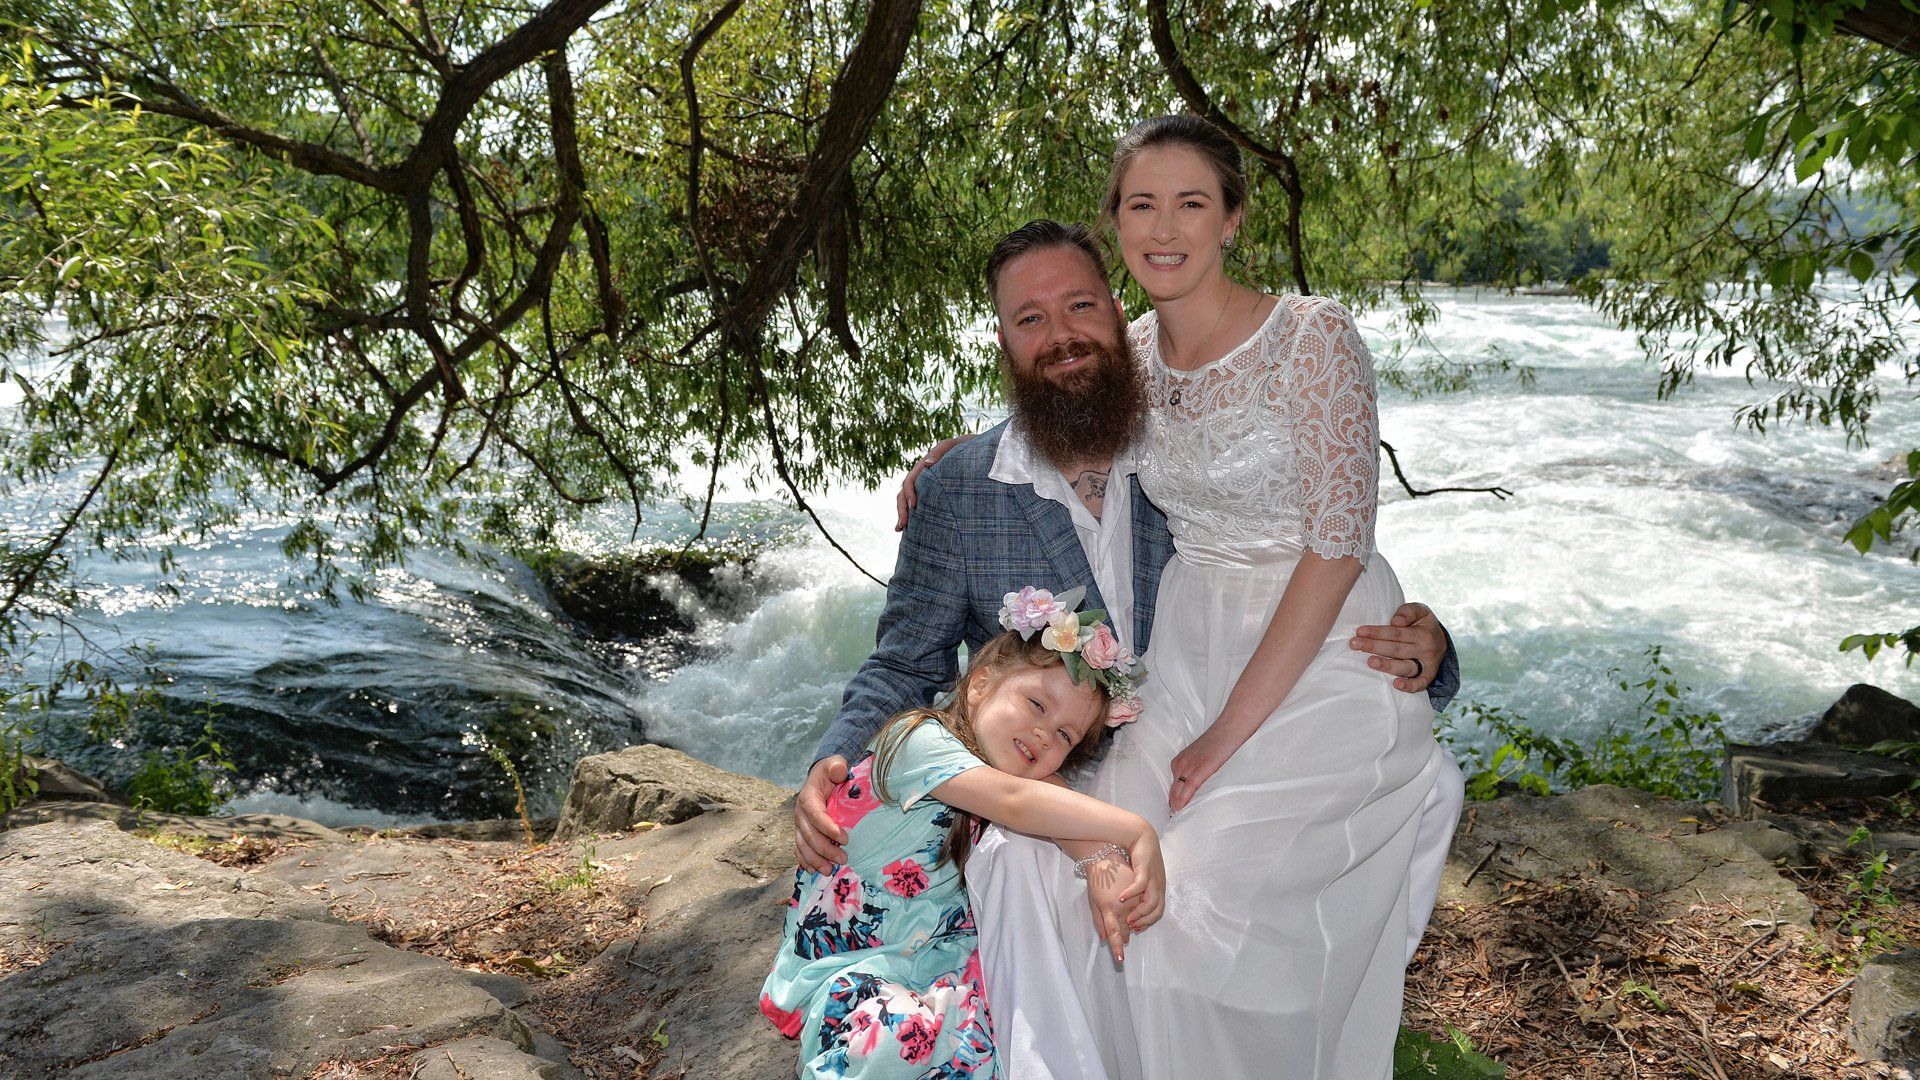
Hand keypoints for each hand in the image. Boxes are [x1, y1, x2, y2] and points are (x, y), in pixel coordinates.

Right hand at [794, 755, 848, 871]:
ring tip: (829, 870)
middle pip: (809, 834)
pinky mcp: (801, 832)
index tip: (845, 838)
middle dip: (825, 849)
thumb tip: (839, 771)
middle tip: (843, 858)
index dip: (828, 828)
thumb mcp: (835, 763)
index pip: (816, 815)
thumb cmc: (831, 771)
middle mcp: (800, 813)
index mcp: (808, 797)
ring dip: (815, 860)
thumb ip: (836, 765)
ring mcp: (799, 824)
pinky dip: (805, 860)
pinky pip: (799, 849)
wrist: (821, 777)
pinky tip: (813, 871)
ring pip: (803, 845)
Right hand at [893, 435, 974, 530]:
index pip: (909, 481)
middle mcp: (920, 477)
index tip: (914, 506)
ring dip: (902, 514)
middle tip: (902, 525)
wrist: (973, 451)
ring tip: (900, 529)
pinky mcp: (930, 493)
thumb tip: (927, 463)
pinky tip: (908, 529)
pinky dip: (911, 516)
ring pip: (906, 500)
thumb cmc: (962, 448)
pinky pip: (917, 504)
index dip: (909, 494)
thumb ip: (940, 452)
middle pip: (904, 493)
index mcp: (923, 467)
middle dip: (901, 509)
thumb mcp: (952, 446)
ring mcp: (924, 486)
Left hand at [1084, 855, 1137, 962]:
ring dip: (1134, 926)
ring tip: (1130, 929)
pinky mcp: (1140, 891)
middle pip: (1127, 928)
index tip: (1120, 959)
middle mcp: (1123, 906)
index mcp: (1109, 909)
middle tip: (1124, 945)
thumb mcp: (1093, 901)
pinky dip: (1139, 914)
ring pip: (1137, 919)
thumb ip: (1099, 920)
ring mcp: (1134, 898)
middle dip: (1125, 937)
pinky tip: (1135, 916)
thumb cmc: (1096, 881)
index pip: (1114, 933)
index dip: (1116, 947)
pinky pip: (1142, 907)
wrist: (1107, 859)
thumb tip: (1104, 938)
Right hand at [1115, 831, 1164, 936]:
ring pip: (1151, 902)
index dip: (1148, 921)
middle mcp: (1159, 884)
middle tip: (1131, 925)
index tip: (1136, 927)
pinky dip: (1131, 894)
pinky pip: (1140, 886)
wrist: (1139, 834)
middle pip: (1157, 910)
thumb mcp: (1141, 876)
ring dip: (1139, 912)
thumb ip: (1138, 891)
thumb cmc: (1138, 856)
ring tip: (1127, 917)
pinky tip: (1121, 898)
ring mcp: (1154, 877)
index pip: (1159, 911)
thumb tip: (1130, 904)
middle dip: (1144, 921)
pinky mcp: (1146, 869)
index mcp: (1159, 887)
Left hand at [1167, 720, 1255, 812]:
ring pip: (1178, 789)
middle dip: (1172, 805)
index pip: (1172, 786)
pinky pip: (1189, 786)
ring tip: (1174, 821)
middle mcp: (1180, 763)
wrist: (1229, 728)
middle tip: (1170, 822)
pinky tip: (1180, 809)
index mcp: (1179, 761)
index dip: (1172, 800)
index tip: (1171, 814)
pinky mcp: (1201, 767)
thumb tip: (1193, 788)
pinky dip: (1183, 798)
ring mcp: (1190, 764)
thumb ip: (1194, 771)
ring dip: (1176, 805)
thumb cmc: (1218, 743)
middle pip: (1172, 789)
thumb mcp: (1200, 758)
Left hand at [1350, 602, 1446, 692]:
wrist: (1441, 640)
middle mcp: (1426, 649)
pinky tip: (1396, 684)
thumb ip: (1408, 612)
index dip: (1378, 632)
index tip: (1360, 631)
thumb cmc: (1422, 624)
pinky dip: (1410, 685)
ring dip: (1387, 665)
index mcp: (1423, 632)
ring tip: (1370, 661)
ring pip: (1406, 666)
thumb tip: (1396, 621)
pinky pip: (1421, 683)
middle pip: (1397, 649)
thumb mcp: (1420, 611)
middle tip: (1354, 644)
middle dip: (1374, 646)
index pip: (1397, 633)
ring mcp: (1427, 664)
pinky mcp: (1428, 675)